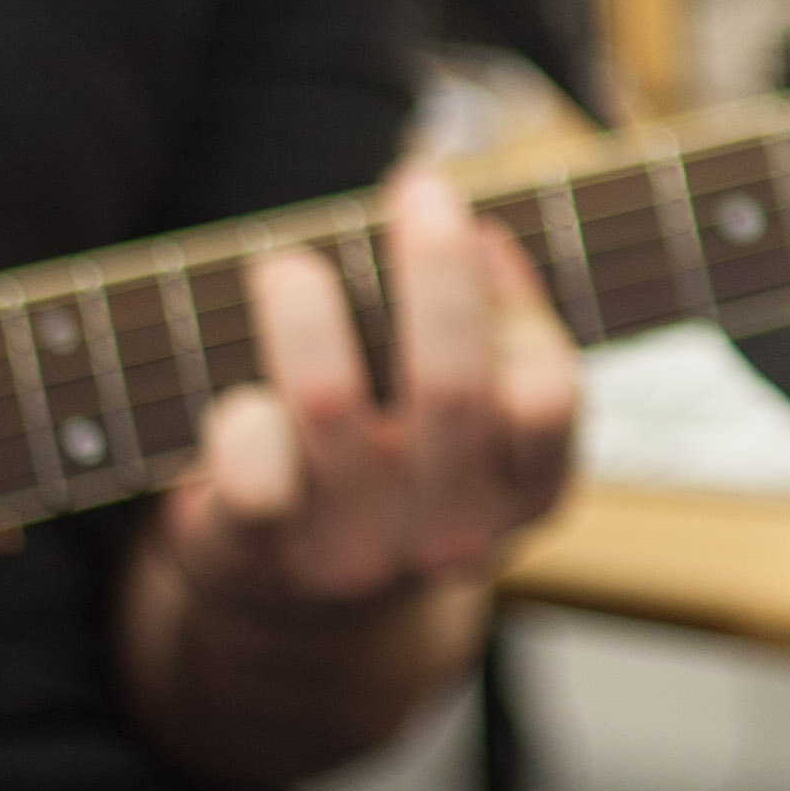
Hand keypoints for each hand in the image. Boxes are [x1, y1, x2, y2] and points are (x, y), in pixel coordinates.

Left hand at [150, 169, 578, 621]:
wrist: (294, 607)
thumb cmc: (392, 462)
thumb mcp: (466, 411)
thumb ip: (488, 326)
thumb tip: (477, 228)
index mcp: (524, 491)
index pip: (546, 395)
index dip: (513, 302)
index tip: (476, 222)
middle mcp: (451, 533)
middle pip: (452, 387)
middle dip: (434, 269)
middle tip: (416, 183)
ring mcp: (356, 552)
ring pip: (332, 404)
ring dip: (308, 312)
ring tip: (287, 264)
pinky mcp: (258, 556)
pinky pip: (250, 473)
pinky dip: (244, 417)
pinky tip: (244, 389)